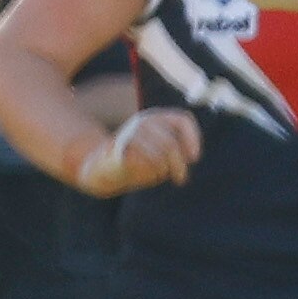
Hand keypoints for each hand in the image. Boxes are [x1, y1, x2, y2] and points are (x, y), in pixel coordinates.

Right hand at [71, 107, 198, 197]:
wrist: (103, 170)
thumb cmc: (138, 163)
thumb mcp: (162, 156)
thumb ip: (177, 153)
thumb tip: (190, 156)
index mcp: (156, 118)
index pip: (182, 120)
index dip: (192, 138)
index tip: (194, 158)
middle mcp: (143, 121)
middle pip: (170, 143)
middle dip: (179, 164)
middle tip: (181, 179)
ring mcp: (128, 132)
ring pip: (158, 153)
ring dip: (163, 170)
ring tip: (158, 175)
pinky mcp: (116, 147)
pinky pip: (141, 160)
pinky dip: (148, 171)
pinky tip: (145, 174)